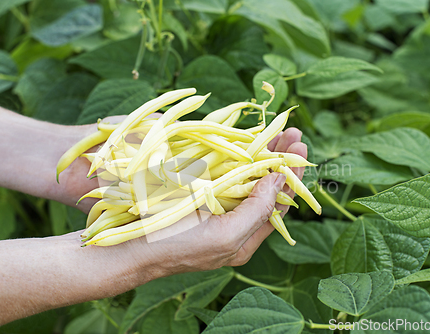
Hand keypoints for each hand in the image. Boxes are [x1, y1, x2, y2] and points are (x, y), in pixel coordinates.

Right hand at [98, 128, 307, 289]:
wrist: (128, 248)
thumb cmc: (177, 246)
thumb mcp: (226, 236)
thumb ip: (258, 210)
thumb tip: (280, 179)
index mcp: (244, 238)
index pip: (279, 206)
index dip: (292, 178)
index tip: (300, 150)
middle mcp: (233, 223)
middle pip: (264, 189)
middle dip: (280, 160)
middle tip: (293, 135)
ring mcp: (213, 208)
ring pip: (244, 178)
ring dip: (260, 154)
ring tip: (276, 131)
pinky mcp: (195, 195)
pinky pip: (222, 174)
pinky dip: (235, 157)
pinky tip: (245, 141)